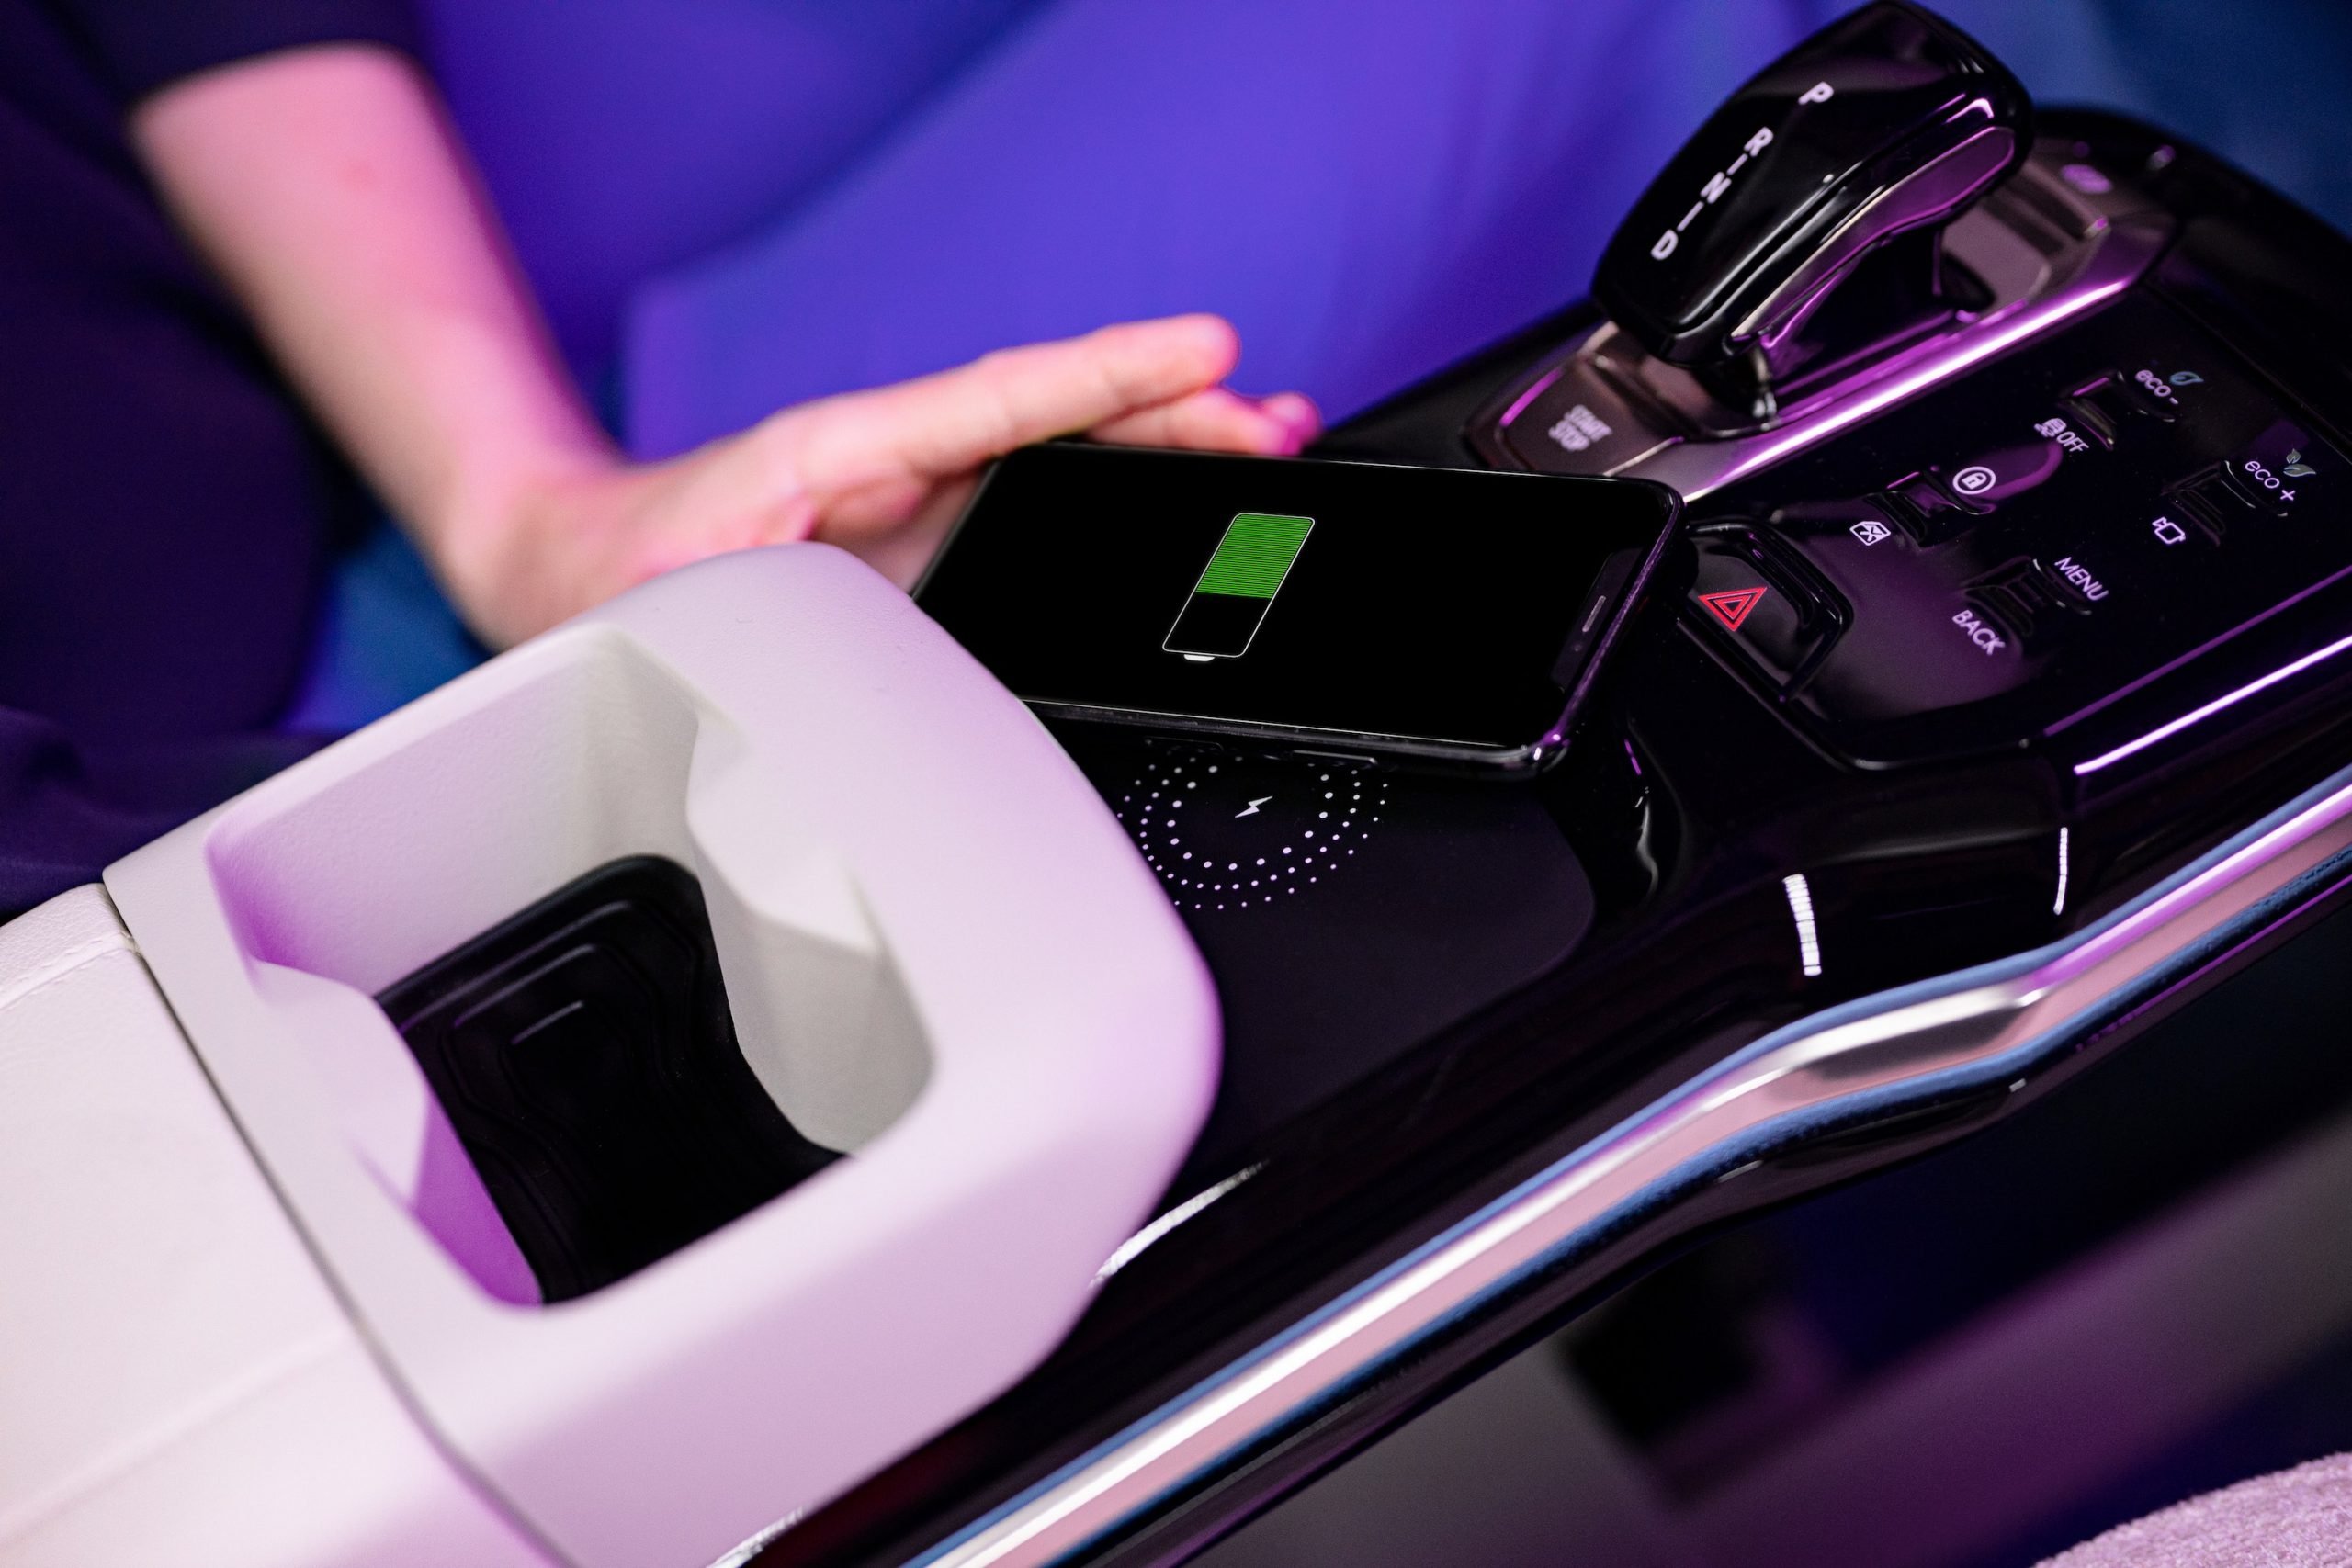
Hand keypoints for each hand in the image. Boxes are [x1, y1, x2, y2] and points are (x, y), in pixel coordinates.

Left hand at [439, 314, 1317, 645]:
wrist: (567, 581)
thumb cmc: (617, 586)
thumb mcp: (687, 603)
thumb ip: (783, 618)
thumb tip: (894, 647)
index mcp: (845, 455)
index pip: (1002, 400)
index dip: (1108, 380)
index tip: (1202, 361)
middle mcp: (896, 470)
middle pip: (1058, 424)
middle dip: (1172, 416)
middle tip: (1275, 420)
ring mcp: (918, 506)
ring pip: (1061, 464)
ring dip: (1163, 452)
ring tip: (1262, 442)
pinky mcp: (926, 551)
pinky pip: (1039, 512)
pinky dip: (1116, 502)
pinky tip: (1177, 513)